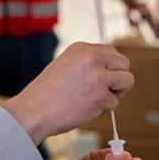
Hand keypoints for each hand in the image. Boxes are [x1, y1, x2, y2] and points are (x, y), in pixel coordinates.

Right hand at [3, 43, 133, 143]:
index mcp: (82, 48)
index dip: (110, 67)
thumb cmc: (45, 94)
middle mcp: (92, 57)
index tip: (102, 78)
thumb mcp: (65, 65)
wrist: (32, 111)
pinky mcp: (101, 96)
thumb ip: (87, 63)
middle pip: (124, 63)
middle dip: (118, 78)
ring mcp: (98, 76)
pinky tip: (86, 109)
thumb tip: (110, 69)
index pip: (111, 52)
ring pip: (127, 81)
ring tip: (97, 99)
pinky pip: (115, 102)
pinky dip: (104, 109)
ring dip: (116, 92)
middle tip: (104, 91)